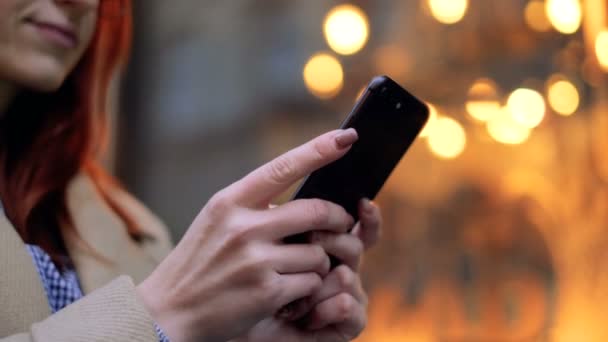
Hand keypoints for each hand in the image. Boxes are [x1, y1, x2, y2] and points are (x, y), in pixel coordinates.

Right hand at [136, 129, 358, 341]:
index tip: (347, 137)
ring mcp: (255, 260)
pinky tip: (288, 292)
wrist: (169, 310)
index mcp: (230, 201)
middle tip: (343, 223)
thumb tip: (303, 197)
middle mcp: (243, 226)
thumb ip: (253, 205)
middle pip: (315, 211)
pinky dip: (308, 287)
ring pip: (317, 253)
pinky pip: (310, 282)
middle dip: (338, 218)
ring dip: (318, 262)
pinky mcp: (266, 291)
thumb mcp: (216, 221)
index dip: (319, 150)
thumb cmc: (199, 262)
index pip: (283, 167)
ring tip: (297, 269)